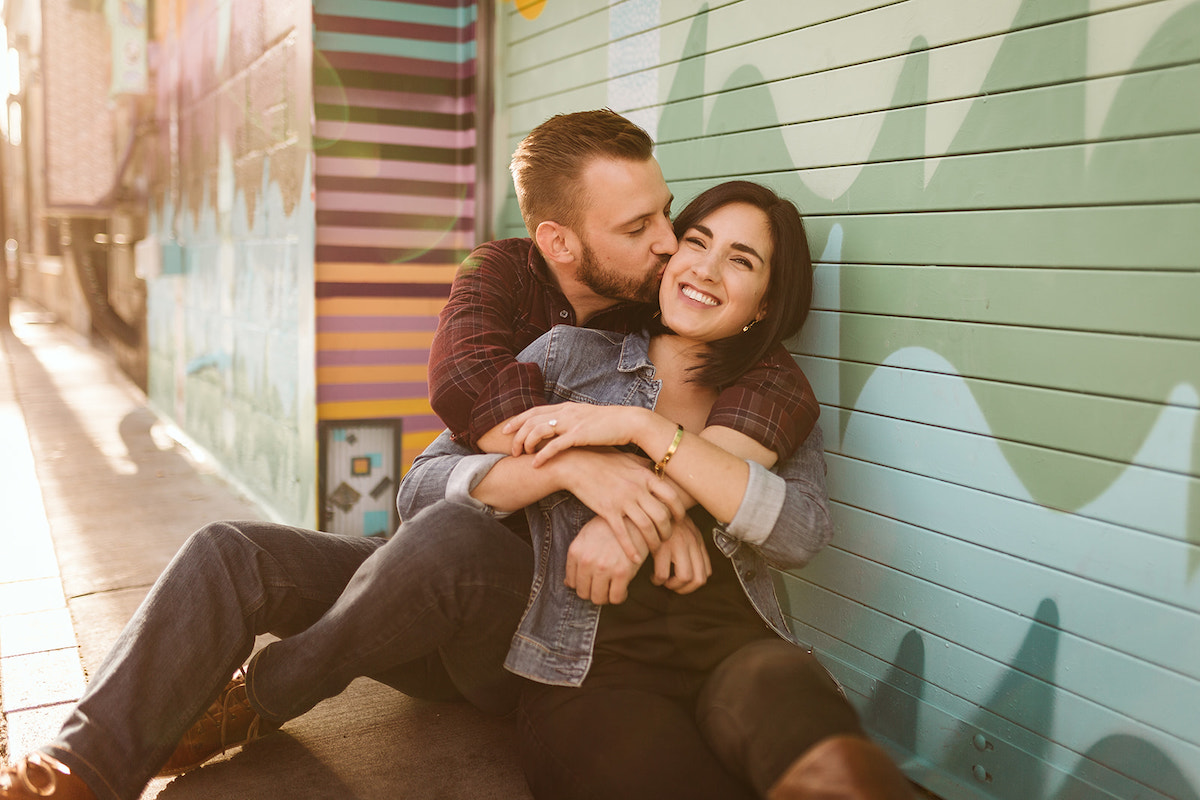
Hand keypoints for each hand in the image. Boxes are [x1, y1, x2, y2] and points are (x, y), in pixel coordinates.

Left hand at [504, 403, 642, 464]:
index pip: (534, 411)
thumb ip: (571, 422)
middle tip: (510, 448)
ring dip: (526, 443)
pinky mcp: (579, 435)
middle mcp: (566, 412)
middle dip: (516, 434)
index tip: (505, 429)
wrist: (630, 422)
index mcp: (566, 407)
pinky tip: (535, 464)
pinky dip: (542, 454)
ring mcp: (572, 422)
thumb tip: (559, 430)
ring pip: (538, 430)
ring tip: (521, 456)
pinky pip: (555, 445)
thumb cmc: (610, 424)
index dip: (517, 419)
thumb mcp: (586, 418)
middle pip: (532, 420)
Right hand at [555, 448, 684, 559]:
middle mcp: (637, 488)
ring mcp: (622, 500)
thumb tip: (661, 473)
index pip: (672, 497)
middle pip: (662, 515)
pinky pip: (624, 534)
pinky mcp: (607, 510)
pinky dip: (631, 549)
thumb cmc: (603, 460)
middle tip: (667, 539)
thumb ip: (646, 467)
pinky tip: (635, 558)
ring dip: (653, 542)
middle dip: (668, 531)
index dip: (679, 512)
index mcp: (645, 475)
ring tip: (654, 549)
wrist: (576, 464)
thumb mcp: (629, 459)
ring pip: (646, 527)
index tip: (679, 521)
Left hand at [566, 516, 644, 604]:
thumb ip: (576, 559)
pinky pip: (616, 598)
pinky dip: (619, 597)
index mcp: (575, 551)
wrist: (633, 517)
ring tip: (612, 588)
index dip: (582, 585)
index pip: (571, 582)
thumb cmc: (609, 527)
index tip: (591, 583)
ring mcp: (604, 567)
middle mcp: (587, 561)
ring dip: (605, 597)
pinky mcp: (622, 572)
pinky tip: (623, 588)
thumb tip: (568, 583)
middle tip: (602, 587)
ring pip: (599, 598)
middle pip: (584, 593)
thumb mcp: (586, 537)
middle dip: (593, 592)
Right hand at [651, 514, 711, 594]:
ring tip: (662, 580)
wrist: (654, 500)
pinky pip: (663, 574)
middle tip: (672, 585)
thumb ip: (690, 543)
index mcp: (697, 541)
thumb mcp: (684, 527)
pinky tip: (653, 574)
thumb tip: (690, 565)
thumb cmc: (666, 516)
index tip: (682, 583)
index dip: (694, 584)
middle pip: (698, 579)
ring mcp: (678, 544)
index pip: (706, 572)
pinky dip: (658, 579)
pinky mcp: (662, 546)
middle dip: (684, 589)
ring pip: (684, 578)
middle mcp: (691, 543)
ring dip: (672, 585)